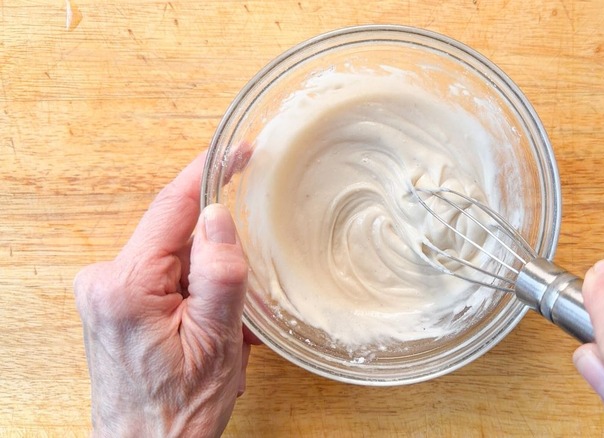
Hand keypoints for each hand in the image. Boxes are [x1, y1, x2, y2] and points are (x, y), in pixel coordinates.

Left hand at [74, 154, 255, 436]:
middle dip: (217, 250)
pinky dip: (194, 287)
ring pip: (173, 254)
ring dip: (208, 276)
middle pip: (175, 232)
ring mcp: (104, 290)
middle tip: (242, 294)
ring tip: (225, 323)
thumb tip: (219, 216)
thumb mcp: (216, 341)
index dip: (208, 171)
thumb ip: (219, 275)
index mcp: (126, 285)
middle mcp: (104, 280)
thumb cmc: (177, 409)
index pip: (172, 206)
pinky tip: (207, 322)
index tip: (238, 149)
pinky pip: (163, 272)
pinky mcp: (112, 301)